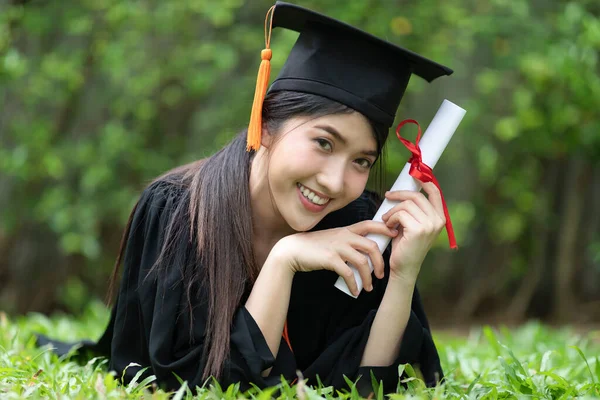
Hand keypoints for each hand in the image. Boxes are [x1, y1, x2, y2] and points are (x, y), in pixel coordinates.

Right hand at [271, 221, 397, 295]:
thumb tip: (363, 253)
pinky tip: (354, 291)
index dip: (384, 228)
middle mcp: (344, 236)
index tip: (395, 235)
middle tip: (381, 274)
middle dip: (380, 262)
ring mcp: (337, 247)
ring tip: (368, 287)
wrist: (292, 250)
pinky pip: (348, 273)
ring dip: (368, 277)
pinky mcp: (330, 259)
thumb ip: (347, 241)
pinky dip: (354, 284)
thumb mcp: (332, 238)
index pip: (369, 224)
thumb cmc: (313, 247)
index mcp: (346, 230)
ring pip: (362, 261)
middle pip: (371, 246)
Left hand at [382, 181, 445, 282]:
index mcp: (440, 217)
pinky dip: (390, 218)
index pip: (434, 192)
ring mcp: (430, 225)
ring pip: (406, 204)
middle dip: (398, 195)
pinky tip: (388, 227)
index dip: (424, 180)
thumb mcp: (413, 224)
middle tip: (387, 196)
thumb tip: (405, 188)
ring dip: (392, 210)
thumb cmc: (406, 245)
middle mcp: (438, 220)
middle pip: (416, 196)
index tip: (413, 174)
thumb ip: (414, 209)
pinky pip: (400, 214)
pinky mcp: (418, 230)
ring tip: (387, 220)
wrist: (404, 267)